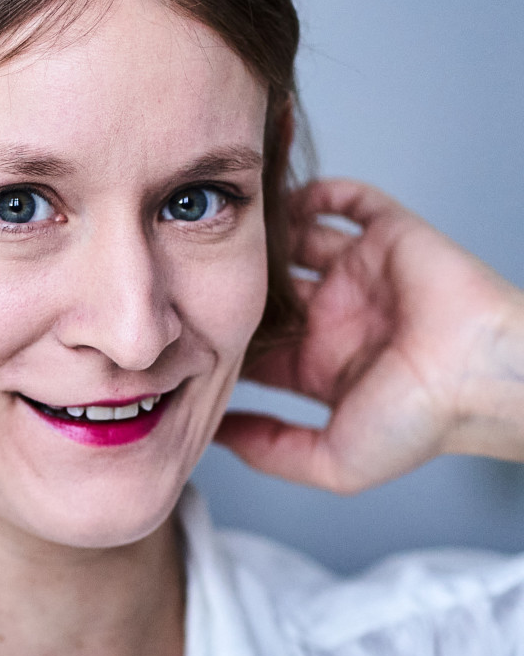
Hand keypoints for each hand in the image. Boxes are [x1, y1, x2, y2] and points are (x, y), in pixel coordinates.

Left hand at [215, 178, 523, 491]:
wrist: (479, 379)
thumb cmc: (419, 424)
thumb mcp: (331, 462)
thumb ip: (269, 449)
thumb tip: (213, 435)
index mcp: (318, 366)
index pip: (252, 342)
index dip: (216, 332)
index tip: (178, 326)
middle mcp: (335, 317)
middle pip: (264, 285)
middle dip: (228, 277)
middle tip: (185, 263)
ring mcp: (361, 275)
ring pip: (297, 239)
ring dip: (264, 230)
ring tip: (226, 223)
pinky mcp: (388, 237)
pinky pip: (347, 201)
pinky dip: (316, 192)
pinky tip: (284, 198)